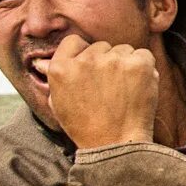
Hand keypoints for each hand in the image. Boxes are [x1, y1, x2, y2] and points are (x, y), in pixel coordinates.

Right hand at [44, 35, 161, 150]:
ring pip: (123, 50)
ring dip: (125, 64)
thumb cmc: (85, 126)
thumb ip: (55, 77)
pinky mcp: (137, 64)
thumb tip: (41, 62)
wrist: (115, 143)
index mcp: (61, 67)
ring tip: (123, 90)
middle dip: (106, 62)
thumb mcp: (59, 101)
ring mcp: (113, 61)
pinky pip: (143, 55)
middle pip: (101, 46)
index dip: (84, 53)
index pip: (74, 41)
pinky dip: (144, 67)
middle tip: (108, 87)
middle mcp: (85, 60)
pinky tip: (138, 87)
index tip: (91, 69)